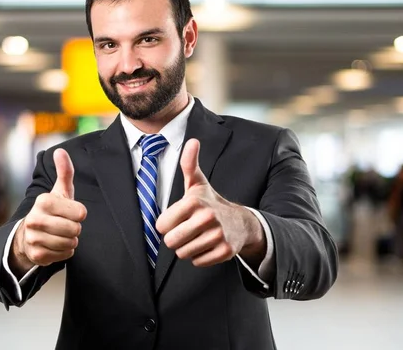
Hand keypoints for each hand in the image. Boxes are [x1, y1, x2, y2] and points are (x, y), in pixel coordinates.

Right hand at [11, 149, 86, 273]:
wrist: (28, 234)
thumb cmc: (51, 210)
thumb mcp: (59, 191)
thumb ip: (64, 171)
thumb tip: (60, 151)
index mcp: (44, 201)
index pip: (80, 213)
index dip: (80, 214)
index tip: (71, 212)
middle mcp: (35, 219)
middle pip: (75, 229)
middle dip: (75, 228)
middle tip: (65, 224)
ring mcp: (34, 238)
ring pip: (70, 243)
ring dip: (70, 240)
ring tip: (60, 233)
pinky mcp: (37, 255)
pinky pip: (65, 255)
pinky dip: (64, 251)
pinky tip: (55, 244)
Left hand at [156, 139, 264, 267]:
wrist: (241, 222)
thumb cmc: (210, 202)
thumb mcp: (198, 183)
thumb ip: (188, 164)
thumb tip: (193, 141)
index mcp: (194, 202)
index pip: (161, 225)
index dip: (166, 224)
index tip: (177, 219)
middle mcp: (207, 218)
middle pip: (171, 242)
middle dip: (175, 238)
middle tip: (186, 230)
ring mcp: (218, 236)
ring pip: (183, 253)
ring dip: (187, 248)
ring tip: (197, 236)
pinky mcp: (225, 252)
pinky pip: (197, 262)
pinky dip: (199, 257)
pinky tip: (207, 244)